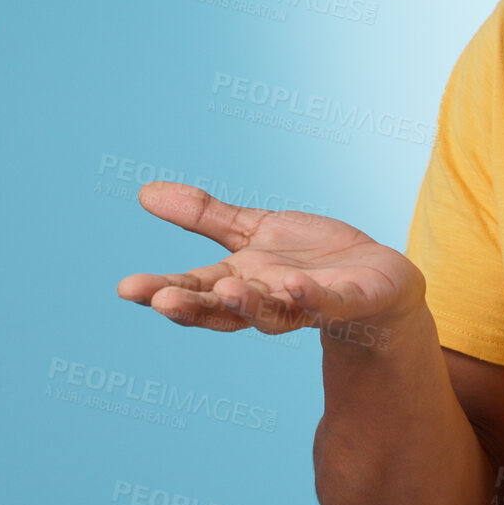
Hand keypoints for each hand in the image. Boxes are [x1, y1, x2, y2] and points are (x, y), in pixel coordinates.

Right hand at [115, 182, 426, 346]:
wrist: (375, 276)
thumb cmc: (309, 258)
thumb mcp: (254, 231)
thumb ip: (205, 216)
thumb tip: (145, 192)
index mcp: (238, 283)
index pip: (193, 289)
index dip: (162, 290)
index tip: (127, 289)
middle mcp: (266, 300)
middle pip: (222, 310)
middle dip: (192, 307)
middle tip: (161, 300)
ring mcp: (305, 305)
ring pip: (270, 312)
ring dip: (247, 304)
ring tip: (224, 290)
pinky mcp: (347, 303)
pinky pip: (327, 304)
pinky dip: (311, 298)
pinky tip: (296, 286)